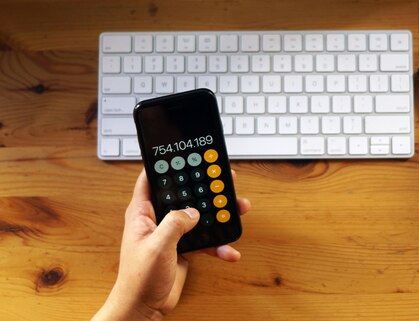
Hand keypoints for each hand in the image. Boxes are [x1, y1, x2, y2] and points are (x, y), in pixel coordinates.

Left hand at [92, 169, 250, 320]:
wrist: (144, 308)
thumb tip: (193, 212)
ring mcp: (172, 233)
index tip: (187, 154)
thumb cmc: (138, 279)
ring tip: (238, 209)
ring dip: (218, 214)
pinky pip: (205, 239)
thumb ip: (175, 224)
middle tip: (223, 178)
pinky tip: (229, 250)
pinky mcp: (184, 247)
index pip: (153, 179)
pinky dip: (218, 244)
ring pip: (199, 215)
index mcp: (143, 213)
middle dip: (204, 187)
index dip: (168, 164)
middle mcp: (158, 219)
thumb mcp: (156, 246)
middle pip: (184, 193)